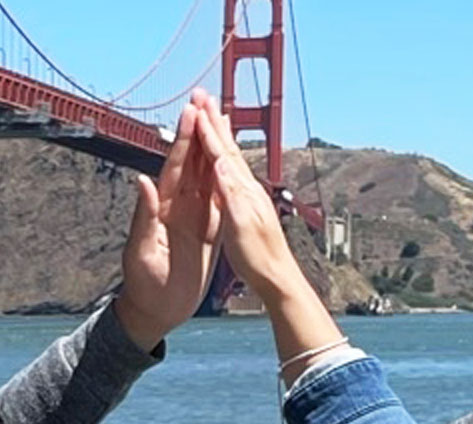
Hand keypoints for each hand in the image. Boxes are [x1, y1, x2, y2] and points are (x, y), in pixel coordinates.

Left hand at [113, 97, 223, 350]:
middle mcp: (179, 207)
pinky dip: (227, 181)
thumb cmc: (142, 285)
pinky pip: (221, 202)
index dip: (183, 139)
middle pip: (193, 163)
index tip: (191, 112)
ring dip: (215, 149)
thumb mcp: (140, 252)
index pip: (175, 167)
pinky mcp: (208, 233)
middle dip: (200, 132)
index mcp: (162, 208)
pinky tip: (234, 163)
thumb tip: (143, 181)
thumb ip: (144, 216)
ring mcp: (194, 218)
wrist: (155, 312)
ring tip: (225, 121)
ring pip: (208, 176)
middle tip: (208, 100)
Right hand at [195, 96, 299, 303]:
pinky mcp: (248, 206)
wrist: (276, 276)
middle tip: (203, 97)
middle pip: (227, 148)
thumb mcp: (240, 226)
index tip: (196, 105)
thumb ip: (230, 194)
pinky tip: (224, 156)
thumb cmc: (258, 257)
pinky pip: (233, 174)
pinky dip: (225, 157)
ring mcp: (249, 196)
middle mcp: (247, 188)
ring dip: (219, 134)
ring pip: (231, 157)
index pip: (220, 153)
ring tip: (213, 115)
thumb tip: (221, 164)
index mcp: (241, 191)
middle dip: (213, 121)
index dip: (207, 129)